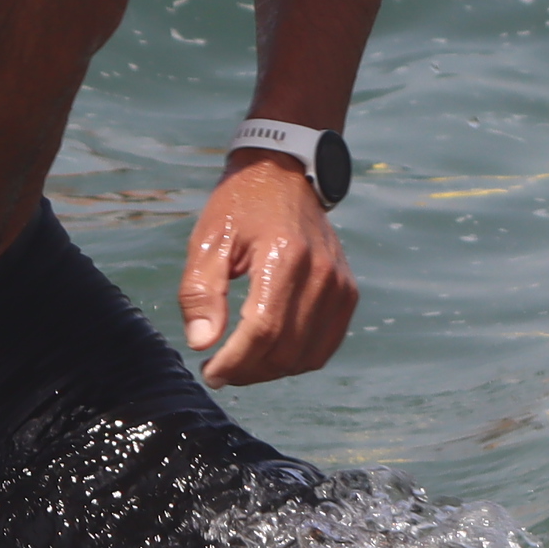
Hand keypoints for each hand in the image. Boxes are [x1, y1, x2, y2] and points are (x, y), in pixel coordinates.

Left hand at [180, 151, 357, 384]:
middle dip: (249, 370)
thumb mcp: (208, 239)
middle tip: (219, 371)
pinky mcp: (347, 293)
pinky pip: (325, 345)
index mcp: (284, 256)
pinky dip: (297, 359)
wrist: (283, 175)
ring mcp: (340, 285)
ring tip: (241, 364)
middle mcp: (321, 274)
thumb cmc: (240, 205)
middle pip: (286, 349)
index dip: (235, 361)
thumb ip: (200, 291)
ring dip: (271, 371)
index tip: (211, 372)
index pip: (262, 330)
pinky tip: (269, 354)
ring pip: (307, 355)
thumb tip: (201, 343)